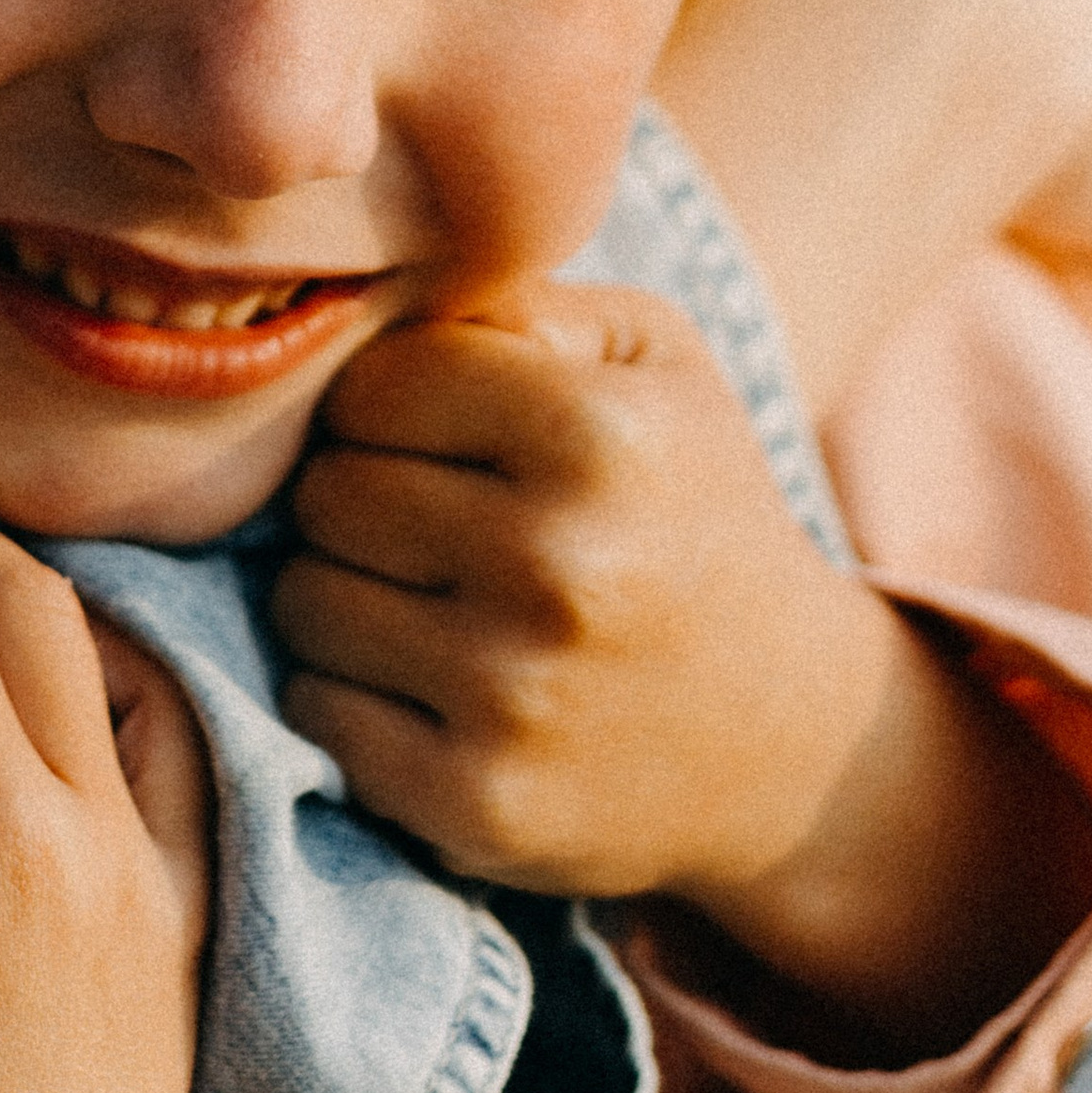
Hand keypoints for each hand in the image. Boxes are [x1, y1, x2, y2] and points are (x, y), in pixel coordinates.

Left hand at [275, 286, 1091, 1054]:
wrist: (787, 733)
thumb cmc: (694, 509)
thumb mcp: (656, 360)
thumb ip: (521, 297)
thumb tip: (384, 288)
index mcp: (601, 434)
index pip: (376, 384)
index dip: (389, 401)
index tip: (436, 433)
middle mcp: (559, 563)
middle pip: (328, 491)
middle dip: (359, 493)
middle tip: (427, 519)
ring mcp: (515, 695)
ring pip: (304, 600)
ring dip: (342, 592)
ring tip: (424, 595)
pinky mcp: (477, 804)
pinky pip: (316, 711)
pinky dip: (346, 693)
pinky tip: (423, 680)